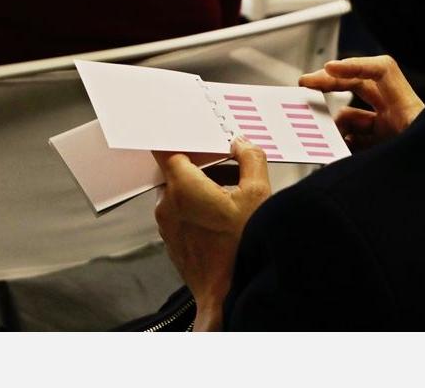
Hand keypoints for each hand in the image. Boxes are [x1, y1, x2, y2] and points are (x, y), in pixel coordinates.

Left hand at [153, 137, 270, 331]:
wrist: (231, 294)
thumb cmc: (243, 247)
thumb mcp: (258, 193)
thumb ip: (250, 159)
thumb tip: (242, 144)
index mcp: (183, 186)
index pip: (166, 148)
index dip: (176, 135)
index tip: (184, 128)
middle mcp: (168, 204)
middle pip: (179, 170)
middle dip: (204, 166)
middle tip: (231, 167)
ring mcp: (167, 225)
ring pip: (182, 193)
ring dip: (204, 188)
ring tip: (235, 197)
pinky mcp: (172, 242)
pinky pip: (181, 214)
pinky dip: (199, 209)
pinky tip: (226, 218)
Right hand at [299, 55, 424, 150]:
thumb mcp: (401, 156)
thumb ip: (363, 157)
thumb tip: (329, 159)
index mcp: (408, 110)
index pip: (381, 71)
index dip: (353, 65)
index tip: (328, 69)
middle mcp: (398, 116)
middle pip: (361, 86)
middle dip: (331, 84)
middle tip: (306, 84)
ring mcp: (391, 131)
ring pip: (354, 118)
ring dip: (334, 126)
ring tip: (318, 137)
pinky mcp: (385, 148)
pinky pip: (357, 141)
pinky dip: (342, 145)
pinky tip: (333, 155)